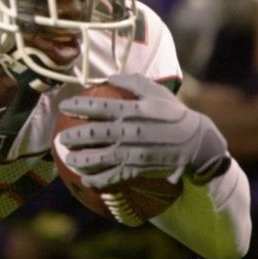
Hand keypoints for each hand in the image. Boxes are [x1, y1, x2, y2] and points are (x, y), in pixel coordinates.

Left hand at [57, 74, 230, 187]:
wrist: (197, 143)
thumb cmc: (173, 113)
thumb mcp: (156, 91)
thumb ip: (132, 82)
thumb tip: (109, 77)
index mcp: (134, 111)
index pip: (100, 107)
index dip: (79, 106)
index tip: (64, 106)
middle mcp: (132, 132)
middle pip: (95, 135)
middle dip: (74, 136)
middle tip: (60, 137)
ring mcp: (135, 153)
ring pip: (101, 158)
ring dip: (81, 160)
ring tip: (68, 159)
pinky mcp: (139, 169)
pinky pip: (114, 177)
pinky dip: (98, 180)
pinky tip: (85, 181)